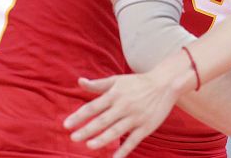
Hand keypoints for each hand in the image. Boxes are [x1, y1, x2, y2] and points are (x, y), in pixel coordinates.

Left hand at [64, 70, 180, 157]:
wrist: (165, 84)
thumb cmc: (137, 83)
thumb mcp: (117, 80)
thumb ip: (98, 85)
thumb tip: (79, 81)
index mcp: (115, 94)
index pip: (93, 107)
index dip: (79, 116)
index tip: (66, 125)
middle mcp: (124, 106)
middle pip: (102, 120)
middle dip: (87, 130)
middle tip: (73, 138)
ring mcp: (135, 117)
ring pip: (116, 131)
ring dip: (102, 139)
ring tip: (89, 145)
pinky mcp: (146, 127)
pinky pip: (132, 141)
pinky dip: (123, 151)